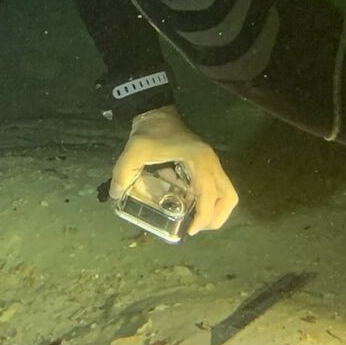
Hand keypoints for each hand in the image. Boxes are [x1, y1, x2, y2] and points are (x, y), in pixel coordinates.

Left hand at [111, 105, 238, 234]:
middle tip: (195, 227)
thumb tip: (117, 195)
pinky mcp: (208, 165)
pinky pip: (218, 188)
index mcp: (199, 161)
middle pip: (228, 197)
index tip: (190, 230)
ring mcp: (212, 163)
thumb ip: (123, 173)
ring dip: (215, 211)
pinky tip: (189, 205)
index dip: (202, 217)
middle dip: (215, 218)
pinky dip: (209, 201)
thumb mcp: (134, 151)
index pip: (209, 195)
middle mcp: (211, 163)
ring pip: (227, 193)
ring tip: (195, 221)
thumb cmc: (150, 132)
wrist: (157, 113)